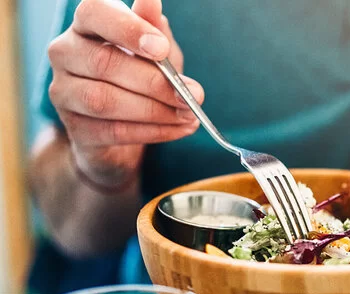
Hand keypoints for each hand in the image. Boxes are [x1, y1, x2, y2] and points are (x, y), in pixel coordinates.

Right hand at [47, 0, 204, 187]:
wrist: (125, 128)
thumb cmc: (140, 78)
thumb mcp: (155, 51)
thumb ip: (154, 29)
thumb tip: (152, 1)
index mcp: (86, 25)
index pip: (94, 13)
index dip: (128, 29)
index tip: (161, 48)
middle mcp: (65, 53)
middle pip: (104, 63)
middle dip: (155, 82)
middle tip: (193, 95)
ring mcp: (64, 92)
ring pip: (106, 100)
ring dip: (156, 111)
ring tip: (189, 116)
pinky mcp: (76, 128)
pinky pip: (115, 131)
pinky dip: (154, 131)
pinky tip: (179, 129)